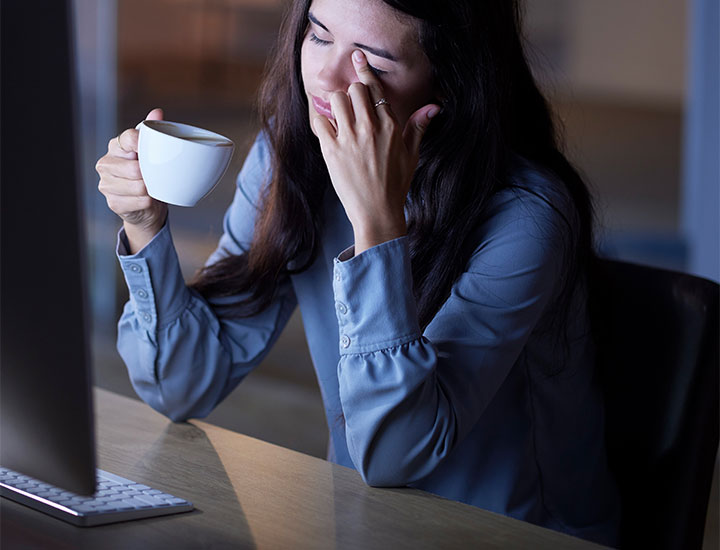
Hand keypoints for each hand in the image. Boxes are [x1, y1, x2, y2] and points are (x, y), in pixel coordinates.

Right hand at [96, 108, 167, 253]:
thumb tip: (157, 112)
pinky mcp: (113, 202)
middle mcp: (106, 163)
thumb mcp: (152, 151)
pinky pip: (140, 201)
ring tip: (151, 187)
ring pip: (138, 186)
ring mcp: (106, 184)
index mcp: (116, 146)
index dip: (144, 145)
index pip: (129, 138)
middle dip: (150, 174)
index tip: (154, 152)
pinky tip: (147, 199)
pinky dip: (149, 202)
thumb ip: (154, 131)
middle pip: (134, 167)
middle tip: (155, 176)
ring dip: (151, 189)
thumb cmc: (149, 174)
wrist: (146, 204)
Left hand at [312, 50, 439, 254]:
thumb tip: (433, 107)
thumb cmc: (395, 185)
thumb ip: (418, 127)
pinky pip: (319, 121)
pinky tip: (323, 123)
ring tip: (336, 115)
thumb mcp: (412, 155)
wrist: (377, 212)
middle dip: (350, 93)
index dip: (364, 70)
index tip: (357, 58)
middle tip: (348, 105)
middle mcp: (370, 127)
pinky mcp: (332, 150)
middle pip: (353, 90)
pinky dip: (319, 118)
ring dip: (334, 103)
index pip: (375, 89)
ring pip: (336, 100)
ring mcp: (350, 138)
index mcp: (390, 126)